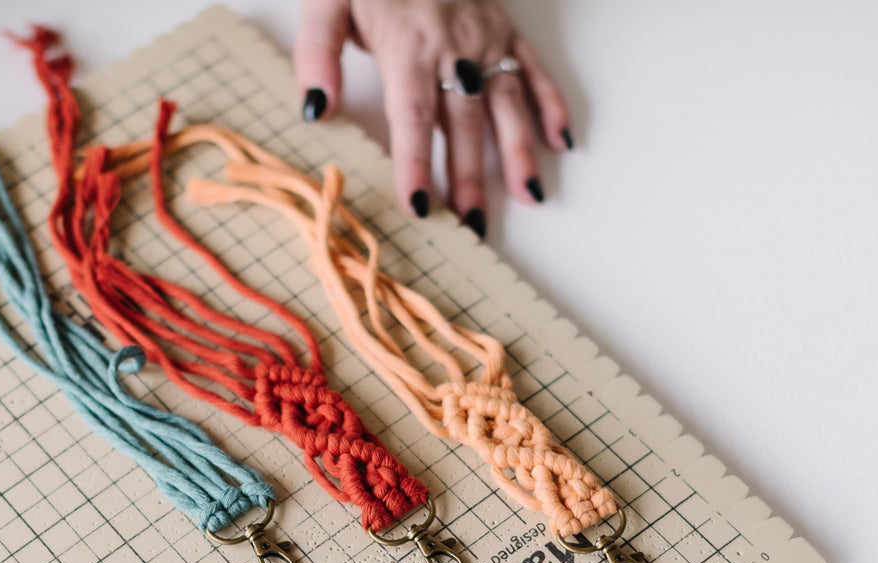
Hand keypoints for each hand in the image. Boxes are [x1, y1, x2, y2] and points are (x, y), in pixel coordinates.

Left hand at [295, 0, 570, 235]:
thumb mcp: (327, 0)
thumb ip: (317, 53)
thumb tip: (316, 108)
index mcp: (408, 44)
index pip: (415, 117)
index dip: (417, 164)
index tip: (420, 206)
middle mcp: (455, 45)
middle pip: (464, 121)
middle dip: (470, 176)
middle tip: (472, 224)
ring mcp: (486, 37)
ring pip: (507, 102)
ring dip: (518, 151)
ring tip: (528, 196)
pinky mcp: (506, 27)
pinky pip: (534, 69)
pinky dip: (552, 105)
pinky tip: (560, 143)